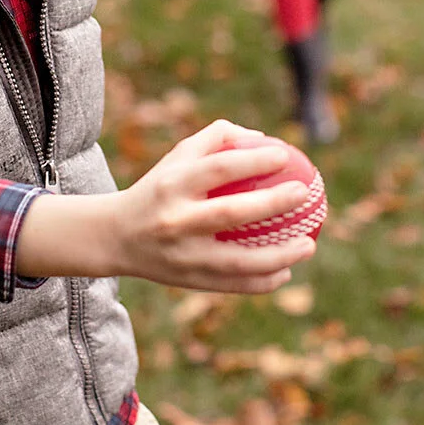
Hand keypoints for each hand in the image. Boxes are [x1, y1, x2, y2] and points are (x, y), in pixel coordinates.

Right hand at [14, 121, 314, 292]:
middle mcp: (176, 220)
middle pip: (232, 213)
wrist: (115, 237)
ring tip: (309, 245)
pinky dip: (263, 281)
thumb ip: (215, 139)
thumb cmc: (158, 190)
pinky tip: (287, 272)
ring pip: (239, 261)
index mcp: (173, 184)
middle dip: (273, 203)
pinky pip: (233, 285)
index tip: (286, 157)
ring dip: (280, 256)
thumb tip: (263, 140)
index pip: (219, 168)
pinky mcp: (188, 281)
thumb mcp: (176, 158)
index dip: (254, 160)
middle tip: (305, 195)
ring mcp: (183, 255)